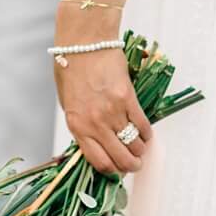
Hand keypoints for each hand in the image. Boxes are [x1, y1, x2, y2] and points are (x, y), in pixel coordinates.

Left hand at [53, 44, 151, 174]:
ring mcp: (113, 112)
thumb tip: (96, 143)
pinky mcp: (128, 99)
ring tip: (141, 149)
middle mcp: (96, 124)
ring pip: (134, 144)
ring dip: (140, 150)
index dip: (111, 171)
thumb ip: (82, 125)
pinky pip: (142, 125)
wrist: (84, 45)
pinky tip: (146, 134)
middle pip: (120, 158)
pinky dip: (147, 133)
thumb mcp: (69, 105)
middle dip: (131, 166)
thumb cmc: (71, 71)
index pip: (99, 161)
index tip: (117, 171)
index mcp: (78, 127)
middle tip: (135, 165)